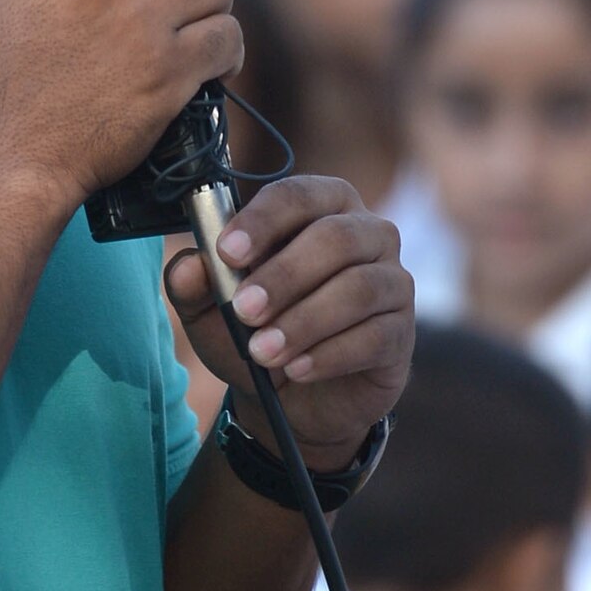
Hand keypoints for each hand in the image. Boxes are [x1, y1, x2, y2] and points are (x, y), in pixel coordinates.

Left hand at [165, 176, 411, 471]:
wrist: (291, 395)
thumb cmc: (255, 330)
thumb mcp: (213, 311)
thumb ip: (198, 285)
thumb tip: (189, 268)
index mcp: (321, 207)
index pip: (298, 195)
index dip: (263, 220)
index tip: (227, 252)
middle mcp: (367, 233)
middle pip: (335, 237)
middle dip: (284, 274)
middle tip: (243, 310)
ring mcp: (392, 281)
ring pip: (358, 287)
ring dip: (304, 321)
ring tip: (262, 351)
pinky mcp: (401, 332)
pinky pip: (375, 335)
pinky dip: (328, 354)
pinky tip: (296, 369)